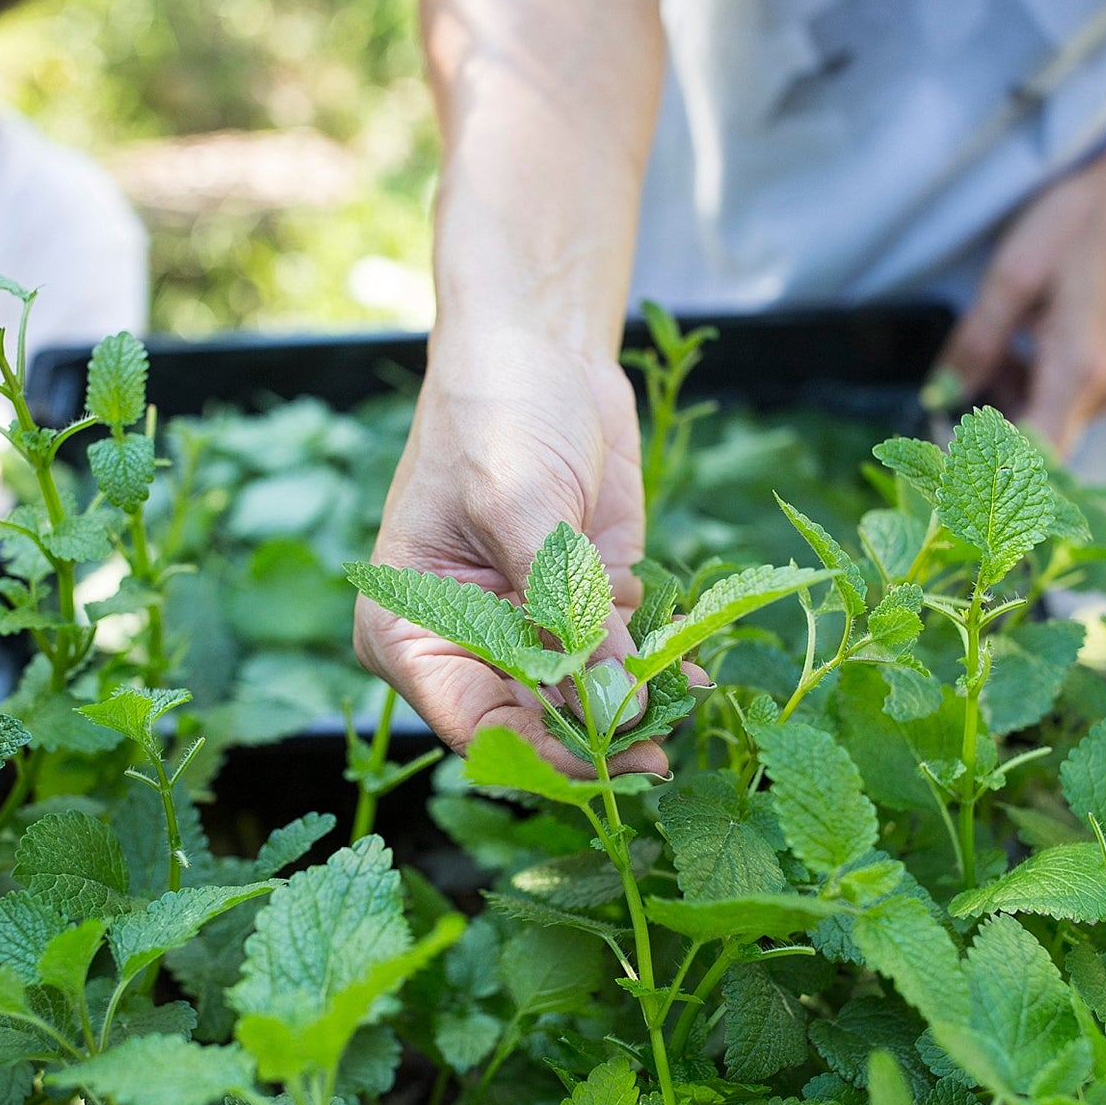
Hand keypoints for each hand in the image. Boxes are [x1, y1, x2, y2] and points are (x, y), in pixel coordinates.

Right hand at [354, 327, 665, 773]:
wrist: (537, 346)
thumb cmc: (494, 413)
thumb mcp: (519, 504)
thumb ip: (562, 604)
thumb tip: (616, 696)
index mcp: (409, 631)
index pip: (470, 726)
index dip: (538, 754)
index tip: (603, 758)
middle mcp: (464, 643)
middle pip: (530, 727)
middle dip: (596, 740)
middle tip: (658, 753)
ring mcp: (526, 628)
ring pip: (582, 701)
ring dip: (636, 709)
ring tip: (686, 710)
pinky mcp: (584, 604)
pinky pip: (621, 658)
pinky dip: (659, 668)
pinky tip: (696, 675)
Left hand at [935, 147, 1105, 452]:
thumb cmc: (1081, 223)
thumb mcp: (1012, 275)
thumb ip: (975, 343)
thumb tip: (939, 395)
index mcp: (1079, 368)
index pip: (1032, 457)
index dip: (985, 466)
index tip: (945, 447)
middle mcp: (1105, 389)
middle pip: (1035, 448)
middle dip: (986, 429)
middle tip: (950, 391)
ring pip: (1047, 426)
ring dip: (1006, 405)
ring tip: (991, 350)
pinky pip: (1064, 405)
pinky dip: (1029, 389)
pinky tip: (1017, 349)